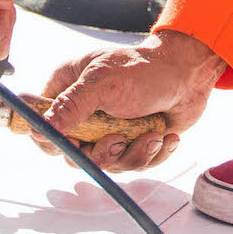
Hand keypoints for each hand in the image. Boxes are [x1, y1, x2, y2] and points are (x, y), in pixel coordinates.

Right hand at [33, 30, 226, 171]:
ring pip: (108, 163)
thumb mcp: (103, 81)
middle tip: (120, 140)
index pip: (44, 127)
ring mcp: (109, 131)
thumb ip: (72, 104)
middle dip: (102, 153)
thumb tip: (44, 126)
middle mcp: (85, 114)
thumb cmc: (144, 68)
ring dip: (133, 154)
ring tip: (153, 135)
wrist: (188, 74)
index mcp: (69, 91)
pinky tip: (165, 137)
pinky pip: (134, 164)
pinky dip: (152, 154)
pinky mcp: (133, 143)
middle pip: (76, 154)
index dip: (54, 141)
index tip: (74, 143)